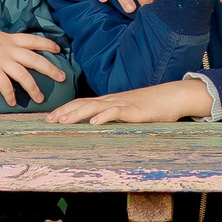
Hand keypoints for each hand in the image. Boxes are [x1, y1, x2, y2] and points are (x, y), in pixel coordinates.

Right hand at [0, 18, 66, 104]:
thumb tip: (2, 50)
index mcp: (9, 39)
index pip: (33, 40)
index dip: (47, 43)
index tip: (58, 48)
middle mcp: (8, 49)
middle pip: (36, 59)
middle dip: (51, 69)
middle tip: (62, 77)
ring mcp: (0, 60)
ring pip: (24, 75)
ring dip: (34, 88)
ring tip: (40, 98)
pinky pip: (5, 85)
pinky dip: (10, 94)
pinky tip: (13, 102)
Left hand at [46, 78, 217, 124]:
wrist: (173, 96)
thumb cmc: (152, 106)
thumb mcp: (129, 111)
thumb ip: (114, 116)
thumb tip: (98, 125)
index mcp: (109, 101)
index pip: (82, 103)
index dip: (65, 109)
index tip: (50, 118)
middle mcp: (112, 100)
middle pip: (83, 104)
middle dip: (64, 112)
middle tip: (48, 121)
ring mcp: (123, 104)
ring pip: (95, 107)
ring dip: (77, 114)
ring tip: (63, 121)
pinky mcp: (135, 110)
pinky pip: (117, 112)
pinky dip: (104, 116)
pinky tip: (94, 122)